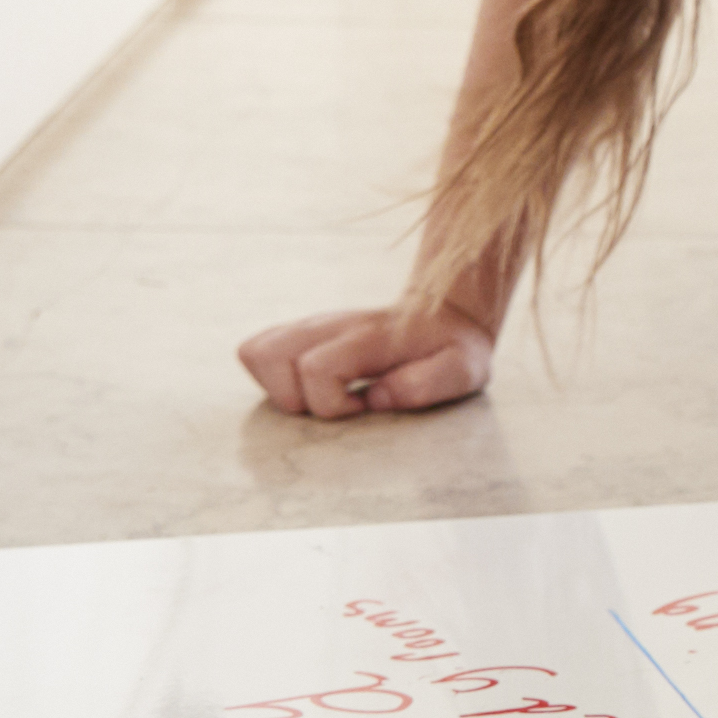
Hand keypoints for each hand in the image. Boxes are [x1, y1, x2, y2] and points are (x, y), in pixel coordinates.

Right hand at [240, 296, 500, 419]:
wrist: (445, 312)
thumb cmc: (452, 349)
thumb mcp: (463, 369)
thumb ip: (427, 384)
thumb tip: (375, 398)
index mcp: (367, 336)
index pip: (316, 368)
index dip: (332, 405)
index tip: (365, 406)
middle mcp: (330, 324)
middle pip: (266, 354)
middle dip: (292, 399)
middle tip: (336, 404)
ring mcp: (311, 325)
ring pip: (255, 351)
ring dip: (277, 388)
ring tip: (320, 396)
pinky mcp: (300, 332)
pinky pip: (258, 351)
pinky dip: (272, 378)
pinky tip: (311, 387)